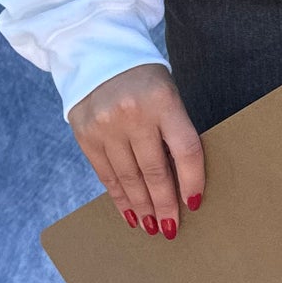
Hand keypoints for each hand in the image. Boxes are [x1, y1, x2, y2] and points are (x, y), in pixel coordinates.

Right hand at [67, 62, 205, 238]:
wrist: (97, 53)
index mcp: (163, 101)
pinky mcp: (85, 135)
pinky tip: (129, 213)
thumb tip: (182, 181)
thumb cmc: (143, 80)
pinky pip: (105, 175)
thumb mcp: (166, 95)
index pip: (185, 150)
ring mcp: (106, 126)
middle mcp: (133, 114)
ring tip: (152, 226)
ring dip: (142, 206)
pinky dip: (119, 197)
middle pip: (155, 170)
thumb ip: (173, 131)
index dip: (192, 180)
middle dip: (165, 204)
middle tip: (170, 229)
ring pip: (129, 178)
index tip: (195, 203)